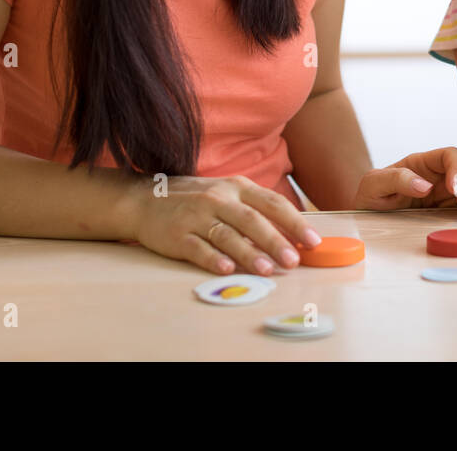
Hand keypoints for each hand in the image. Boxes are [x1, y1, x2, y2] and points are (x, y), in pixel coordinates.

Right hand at [131, 174, 322, 276]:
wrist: (144, 198)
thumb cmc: (195, 198)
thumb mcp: (227, 193)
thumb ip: (255, 210)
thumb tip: (290, 235)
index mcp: (237, 187)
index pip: (272, 203)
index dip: (294, 222)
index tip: (312, 241)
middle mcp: (218, 199)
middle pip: (252, 220)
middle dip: (275, 241)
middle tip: (293, 261)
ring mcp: (197, 216)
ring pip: (228, 235)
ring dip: (249, 254)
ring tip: (267, 270)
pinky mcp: (177, 235)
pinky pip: (199, 248)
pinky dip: (214, 259)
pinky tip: (228, 269)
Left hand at [354, 147, 456, 212]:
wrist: (368, 221)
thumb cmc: (370, 198)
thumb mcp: (373, 185)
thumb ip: (395, 179)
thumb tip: (424, 185)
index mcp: (422, 163)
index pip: (450, 155)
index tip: (454, 188)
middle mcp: (439, 174)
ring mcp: (447, 191)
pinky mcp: (452, 208)